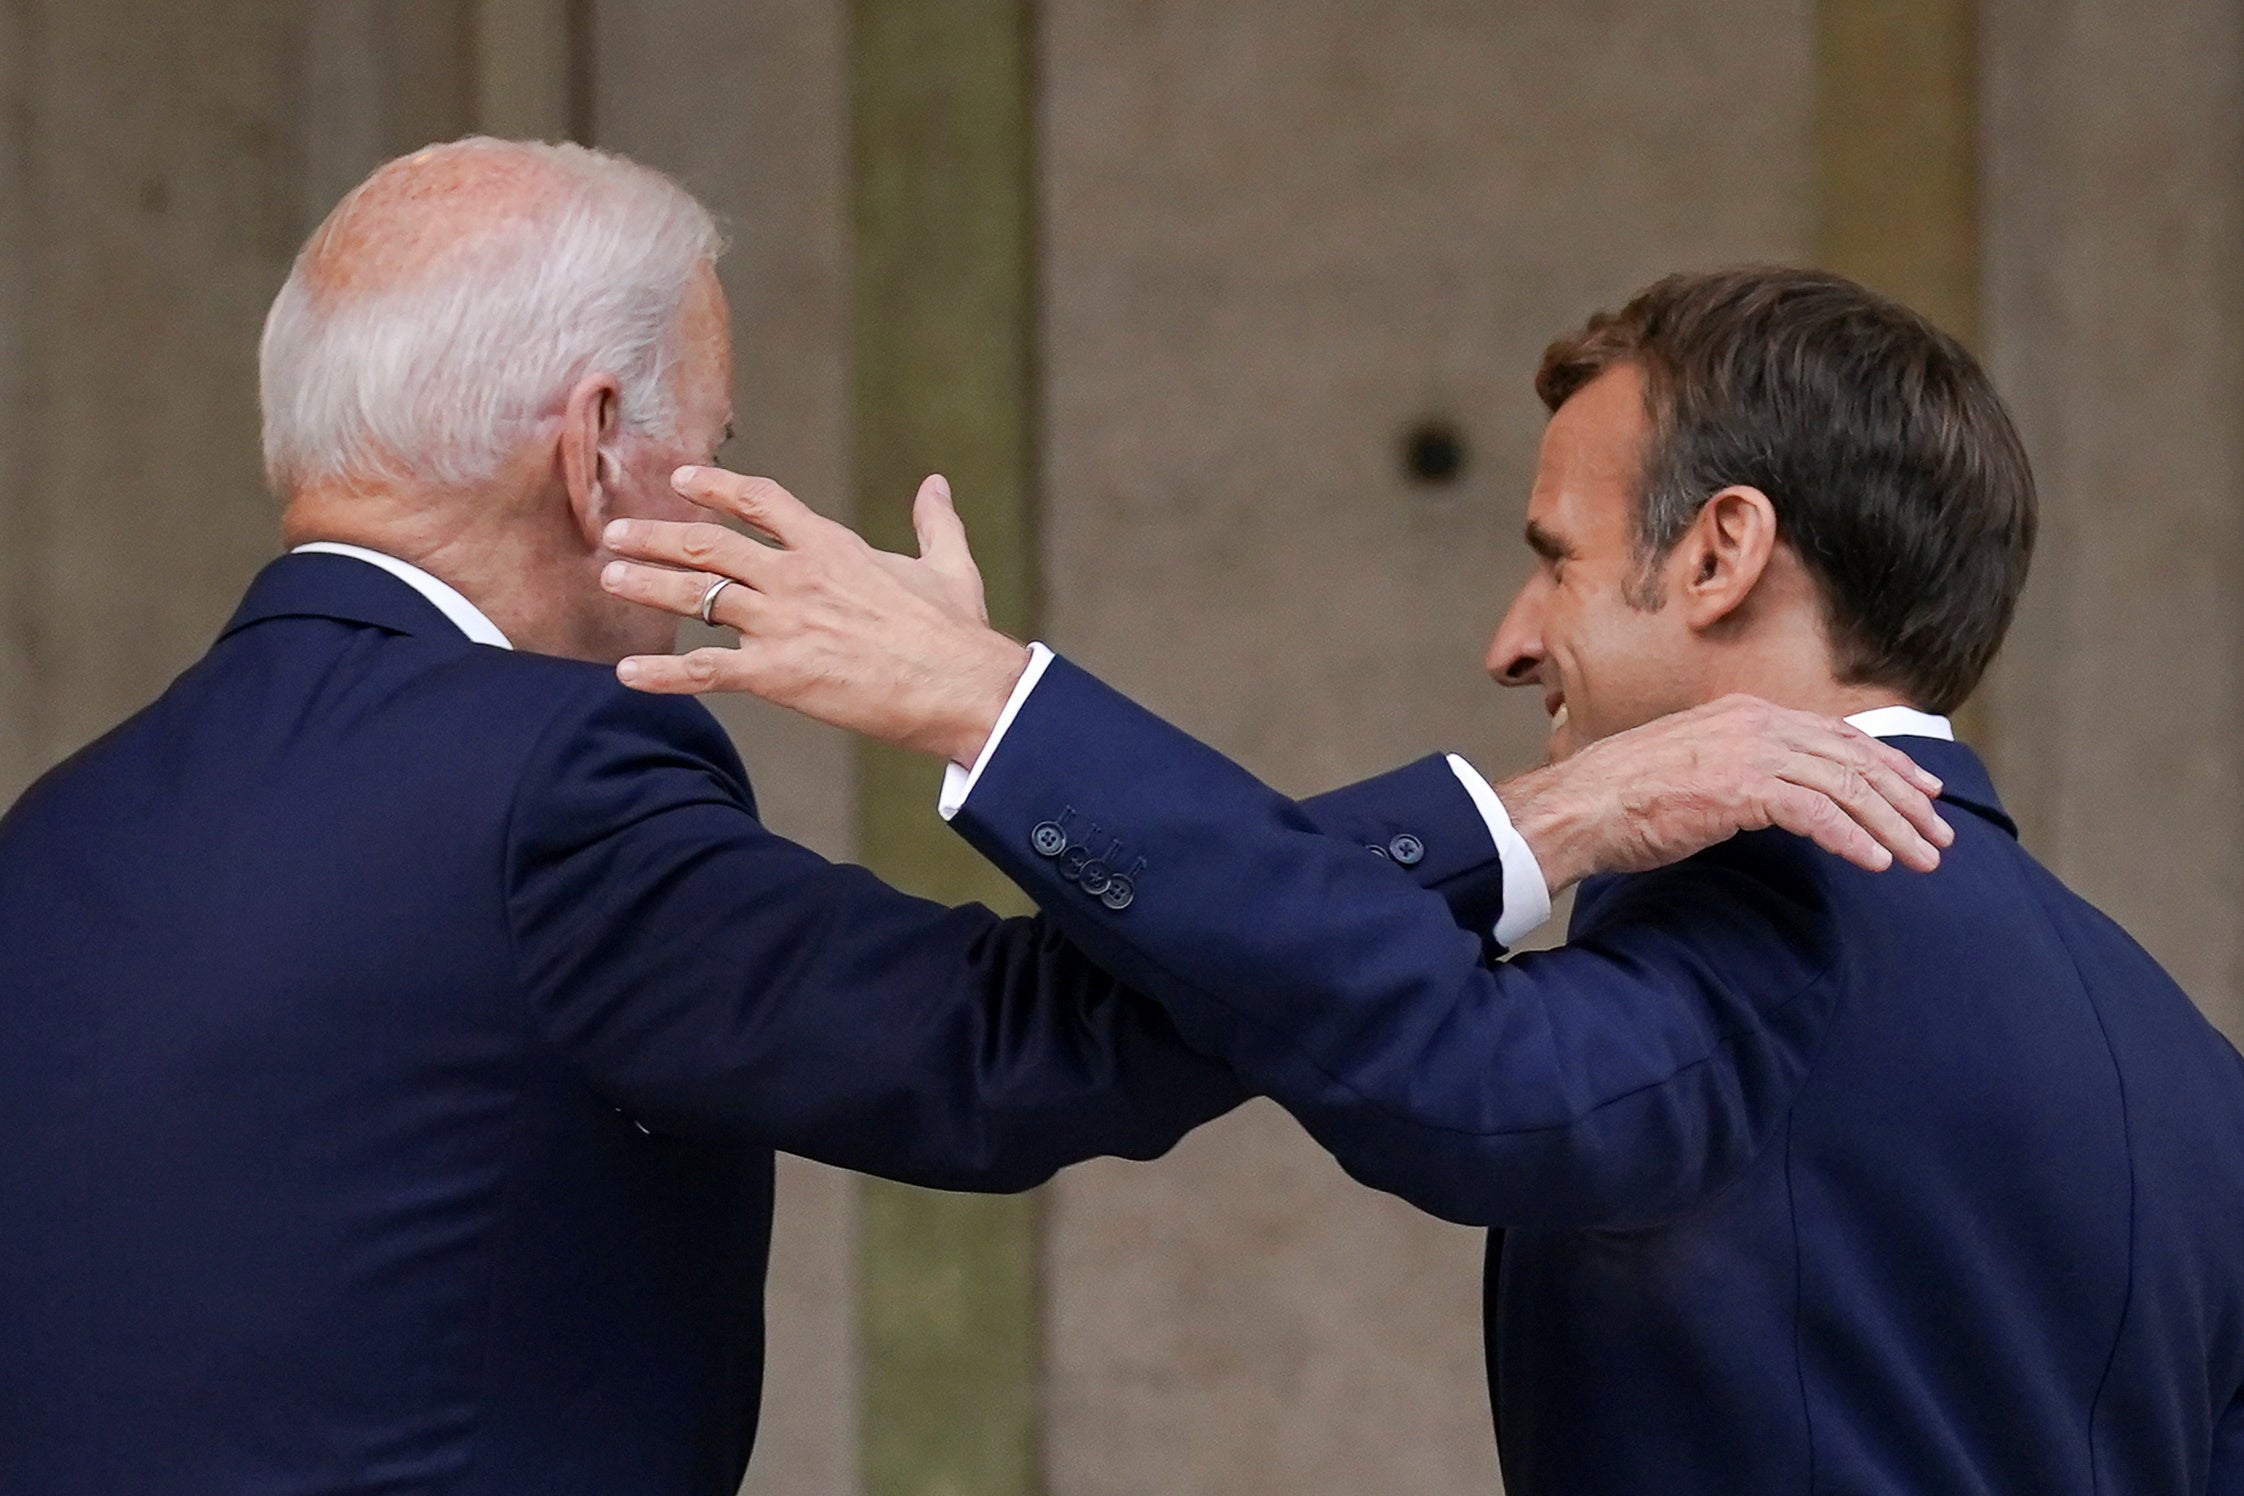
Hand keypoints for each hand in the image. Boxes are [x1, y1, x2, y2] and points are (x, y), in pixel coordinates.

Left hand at [599, 467, 1030, 764]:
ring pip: (696, 595)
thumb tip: (937, 484)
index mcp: (832, 546)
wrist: (960, 686)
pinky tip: (626, 674)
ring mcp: (783, 622)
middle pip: (709, 544)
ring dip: (647, 585)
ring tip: (609, 579)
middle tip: (615, 533)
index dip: (717, 486)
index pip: (761, 500)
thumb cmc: (957, 632)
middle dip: (656, 536)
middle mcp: (797, 575)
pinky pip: (705, 670)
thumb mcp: (949, 565)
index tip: (681, 479)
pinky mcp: (778, 673)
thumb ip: (935, 522)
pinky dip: (662, 674)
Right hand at [1496, 695, 1953, 888]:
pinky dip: (1851, 838)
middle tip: (1940, 836)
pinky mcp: (1738, 788)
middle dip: (1905, 799)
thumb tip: (1773, 798)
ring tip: (1922, 859)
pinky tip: (1875, 864)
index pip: (1836, 735)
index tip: (1923, 793)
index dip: (1888, 764)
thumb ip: (1738, 772)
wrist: (1577, 806)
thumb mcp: (1690, 769)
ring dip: (1891, 826)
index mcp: (1744, 714)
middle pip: (1853, 758)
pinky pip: (1815, 813)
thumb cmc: (1621, 800)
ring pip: (1844, 786)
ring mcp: (1746, 752)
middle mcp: (1753, 723)